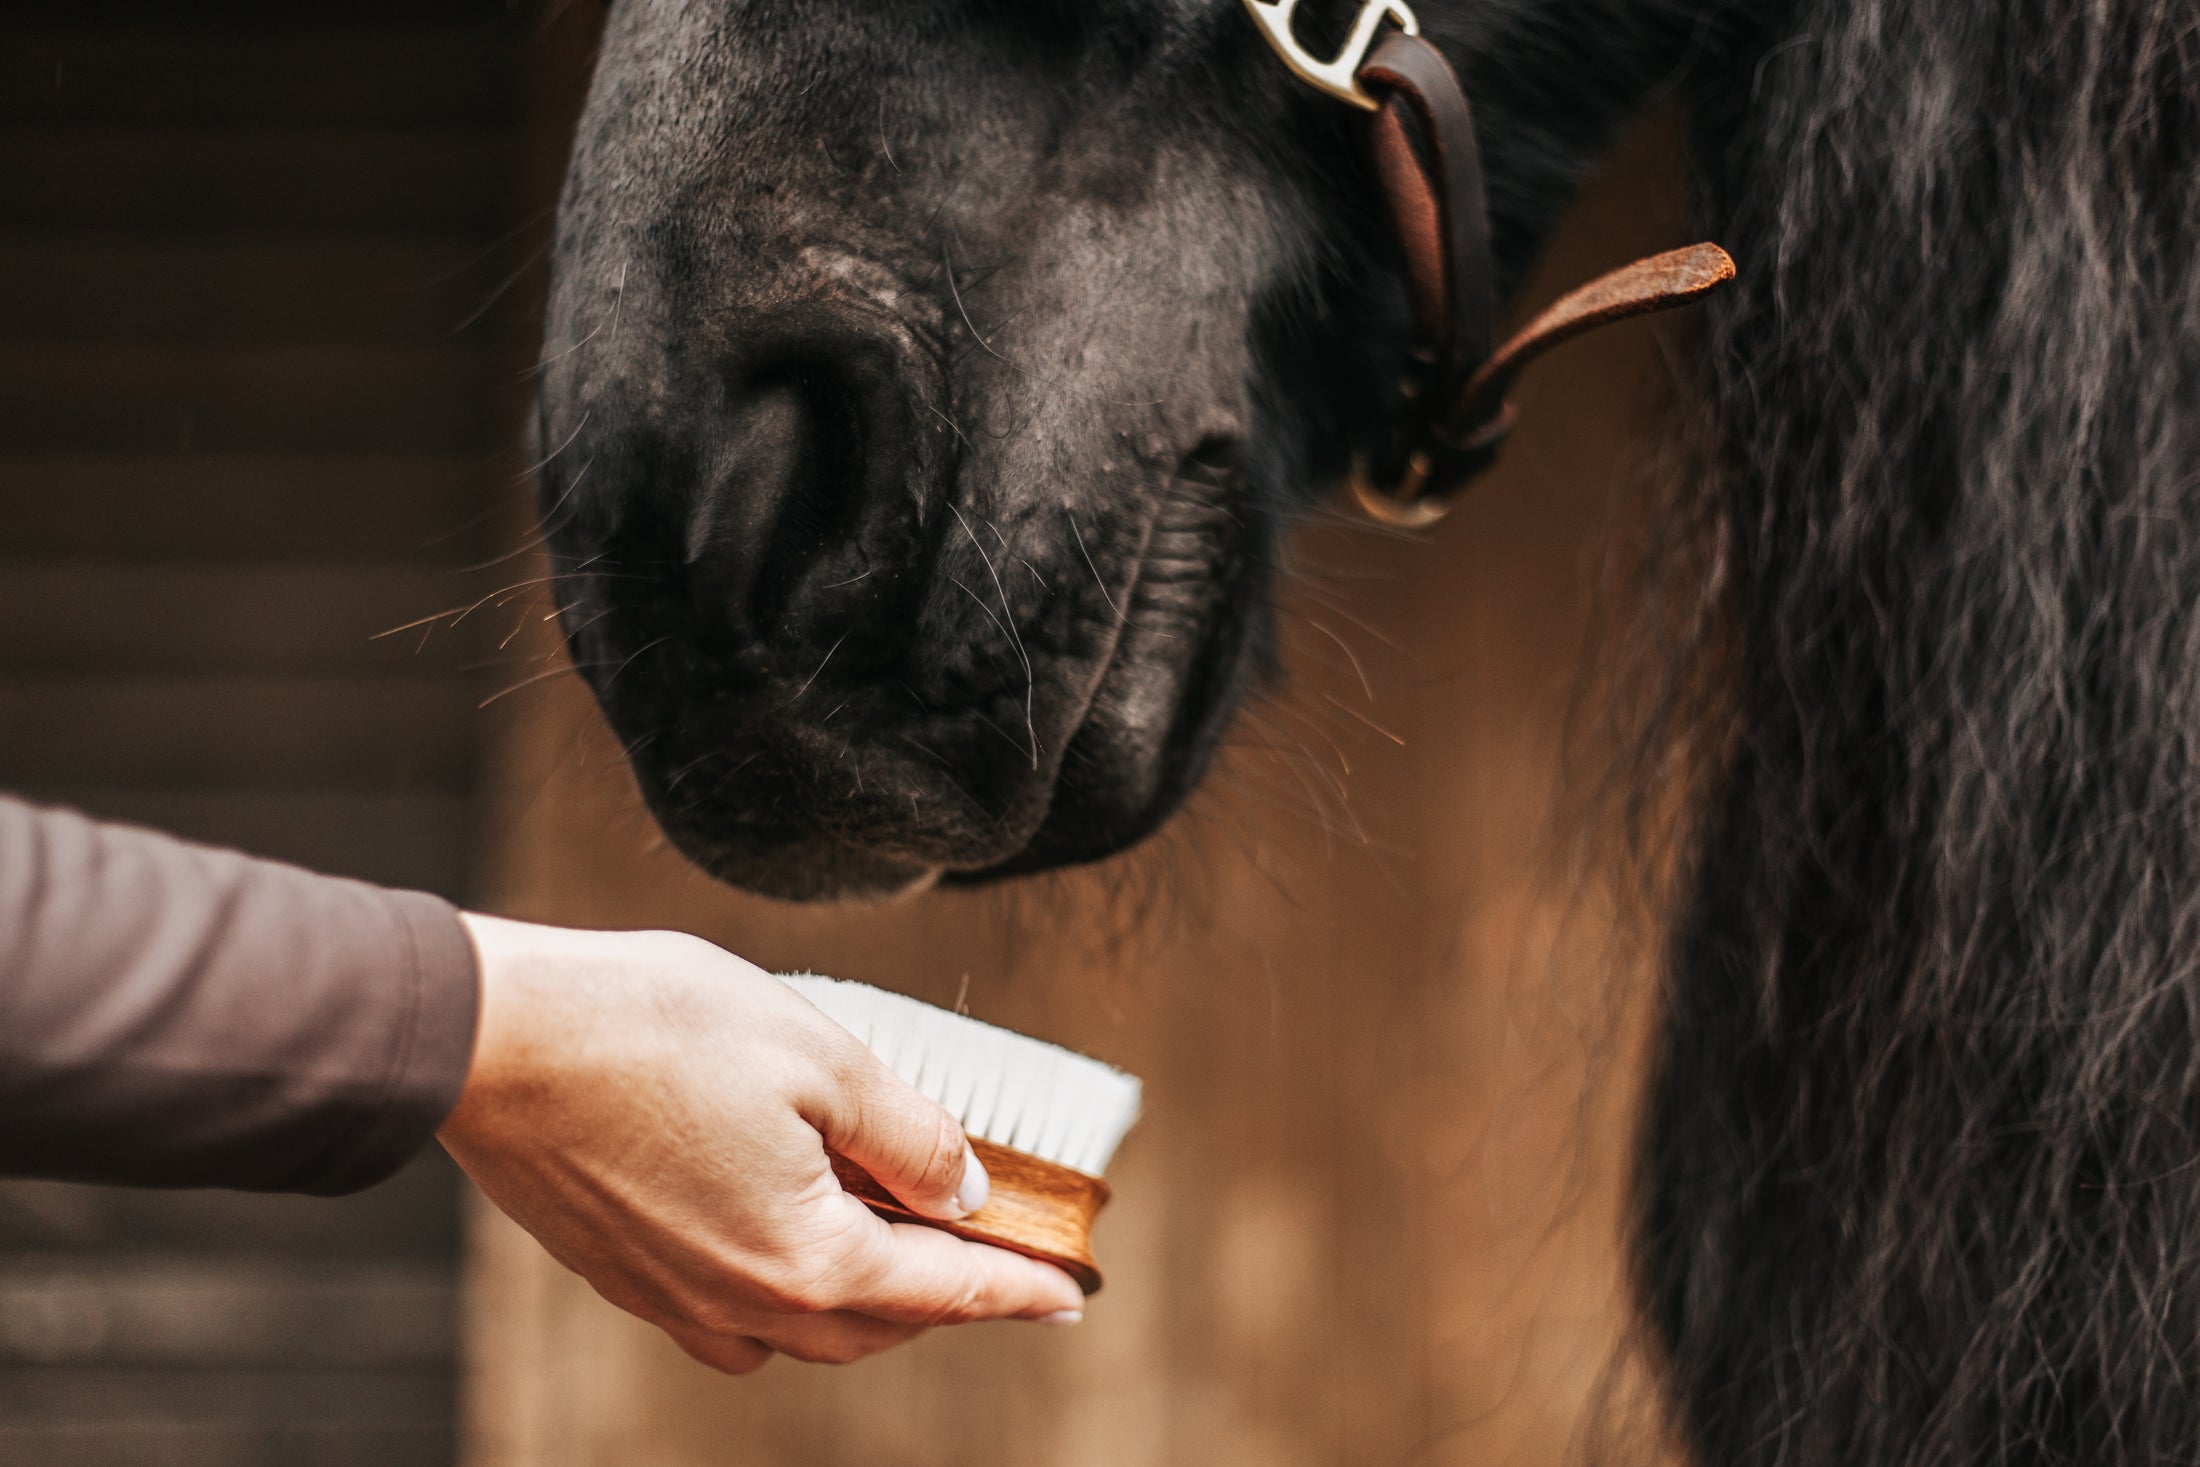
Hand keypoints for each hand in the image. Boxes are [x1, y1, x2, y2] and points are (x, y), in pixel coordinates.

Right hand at [438, 915, 1085, 1373]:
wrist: (496, 1039)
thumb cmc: (655, 1029)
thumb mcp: (822, 1058)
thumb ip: (908, 1135)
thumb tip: (964, 1190)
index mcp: (806, 1258)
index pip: (944, 1288)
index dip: (1017, 1286)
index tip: (1071, 1291)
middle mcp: (741, 1302)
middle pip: (877, 1326)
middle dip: (947, 1298)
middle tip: (997, 1261)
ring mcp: (673, 1298)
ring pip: (801, 1332)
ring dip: (867, 1303)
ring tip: (902, 1246)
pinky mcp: (623, 1274)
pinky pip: (730, 1319)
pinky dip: (785, 1297)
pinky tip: (790, 1241)